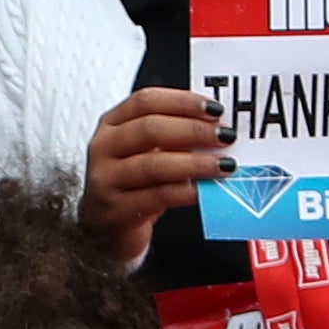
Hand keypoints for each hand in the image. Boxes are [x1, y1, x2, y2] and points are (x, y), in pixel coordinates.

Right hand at [81, 87, 226, 262]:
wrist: (106, 228)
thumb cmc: (131, 184)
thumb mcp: (145, 152)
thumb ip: (172, 136)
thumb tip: (215, 127)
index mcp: (112, 125)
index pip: (146, 101)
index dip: (183, 101)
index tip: (214, 109)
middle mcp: (104, 148)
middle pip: (149, 129)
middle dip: (193, 131)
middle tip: (224, 137)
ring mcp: (106, 180)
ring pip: (153, 165)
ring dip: (195, 163)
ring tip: (223, 165)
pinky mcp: (117, 211)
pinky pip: (157, 197)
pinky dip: (185, 191)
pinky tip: (203, 189)